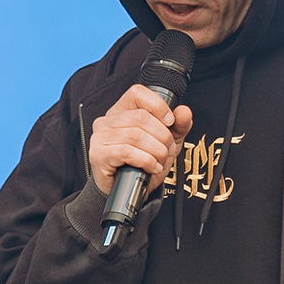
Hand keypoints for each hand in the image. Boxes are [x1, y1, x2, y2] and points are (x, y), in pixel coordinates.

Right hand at [87, 85, 192, 201]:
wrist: (128, 190)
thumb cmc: (142, 162)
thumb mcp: (166, 141)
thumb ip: (178, 125)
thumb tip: (184, 111)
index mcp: (121, 110)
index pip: (137, 93)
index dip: (158, 106)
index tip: (169, 123)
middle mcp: (107, 120)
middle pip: (141, 117)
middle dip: (162, 136)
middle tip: (167, 149)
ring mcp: (100, 137)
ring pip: (136, 136)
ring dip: (156, 150)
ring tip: (160, 160)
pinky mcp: (99, 155)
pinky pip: (127, 152)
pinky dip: (146, 160)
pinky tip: (151, 167)